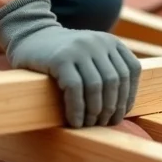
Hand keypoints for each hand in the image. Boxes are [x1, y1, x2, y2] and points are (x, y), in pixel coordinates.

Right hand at [0, 0, 141, 127]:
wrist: (30, 37)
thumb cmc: (63, 56)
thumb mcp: (91, 54)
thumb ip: (107, 69)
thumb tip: (123, 108)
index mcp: (110, 41)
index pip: (131, 70)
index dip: (129, 95)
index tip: (120, 113)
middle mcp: (97, 42)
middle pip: (114, 81)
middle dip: (112, 108)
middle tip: (104, 124)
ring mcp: (79, 48)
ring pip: (96, 86)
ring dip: (95, 111)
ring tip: (89, 124)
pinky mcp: (60, 58)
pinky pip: (75, 89)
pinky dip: (77, 109)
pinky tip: (74, 121)